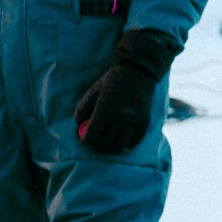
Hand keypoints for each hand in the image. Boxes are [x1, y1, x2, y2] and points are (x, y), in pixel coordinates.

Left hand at [74, 30, 180, 154]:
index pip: (93, 133)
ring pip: (120, 144)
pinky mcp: (144, 121)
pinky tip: (122, 143)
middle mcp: (120, 115)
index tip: (83, 142)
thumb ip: (84, 106)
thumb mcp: (95, 89)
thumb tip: (77, 123)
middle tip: (94, 146)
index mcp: (105, 107)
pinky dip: (127, 145)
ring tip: (107, 147)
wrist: (139, 71)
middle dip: (96, 148)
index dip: (86, 142)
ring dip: (111, 149)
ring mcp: (133, 119)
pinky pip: (135, 141)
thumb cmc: (113, 80)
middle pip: (105, 142)